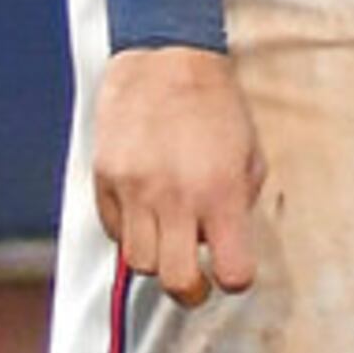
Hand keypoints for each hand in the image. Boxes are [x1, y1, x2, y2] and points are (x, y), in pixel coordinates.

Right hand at [89, 45, 263, 305]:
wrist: (163, 60)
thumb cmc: (214, 105)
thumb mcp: (248, 153)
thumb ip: (238, 205)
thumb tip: (223, 244)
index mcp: (220, 191)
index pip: (232, 271)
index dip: (234, 279)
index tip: (233, 273)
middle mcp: (175, 198)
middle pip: (177, 282)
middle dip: (192, 292)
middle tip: (197, 284)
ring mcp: (134, 193)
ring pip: (141, 264)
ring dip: (159, 259)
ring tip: (170, 236)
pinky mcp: (105, 185)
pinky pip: (117, 232)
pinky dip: (133, 232)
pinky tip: (146, 209)